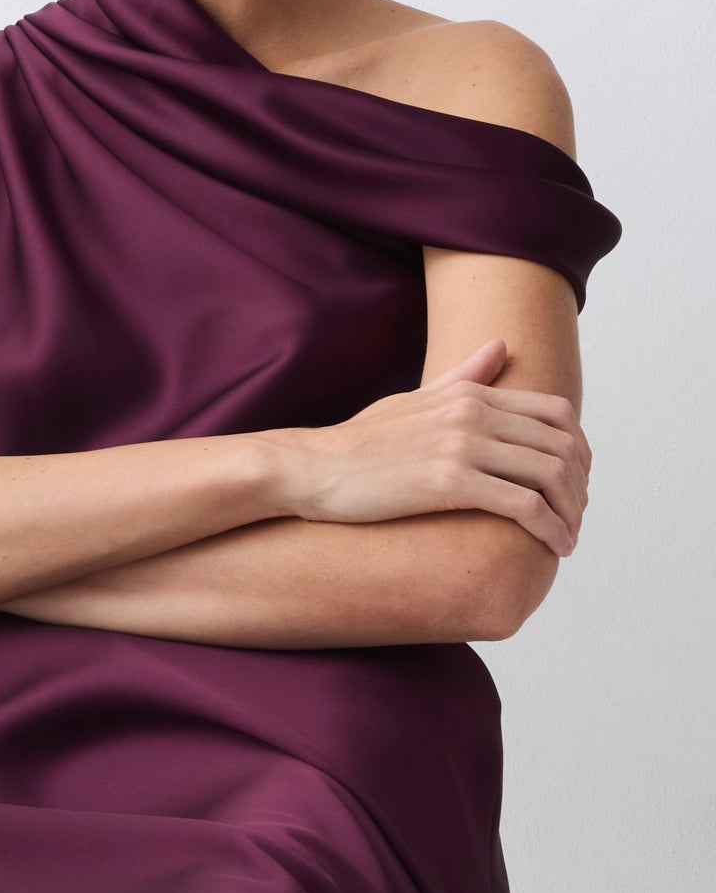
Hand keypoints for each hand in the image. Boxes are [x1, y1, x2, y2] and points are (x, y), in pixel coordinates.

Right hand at [270, 336, 590, 556]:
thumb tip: (500, 345)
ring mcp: (462, 445)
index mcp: (470, 394)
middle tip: (577, 517)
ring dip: (571, 513)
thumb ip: (462, 376)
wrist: (312, 467)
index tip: (577, 483)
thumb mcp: (414, 399)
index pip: (556, 413)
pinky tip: (554, 547)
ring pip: (551, 476)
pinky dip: (550, 529)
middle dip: (580, 488)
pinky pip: (523, 506)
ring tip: (568, 539)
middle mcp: (473, 413)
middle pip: (562, 446)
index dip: (580, 450)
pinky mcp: (449, 482)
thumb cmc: (358, 441)